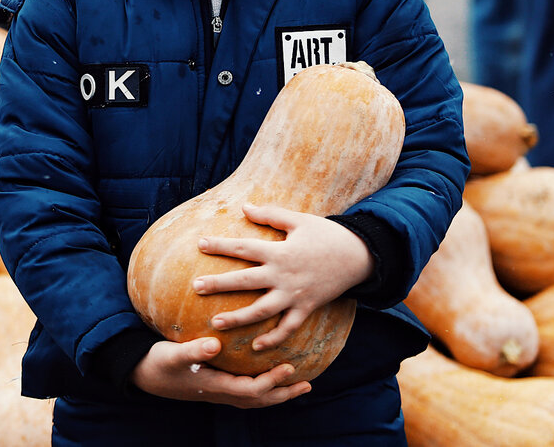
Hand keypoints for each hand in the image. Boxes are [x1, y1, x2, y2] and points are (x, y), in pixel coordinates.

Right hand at [130, 336, 311, 407]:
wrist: (143, 374)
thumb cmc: (159, 362)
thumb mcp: (173, 354)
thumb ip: (193, 350)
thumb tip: (215, 345)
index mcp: (216, 386)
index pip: (251, 390)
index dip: (271, 382)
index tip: (289, 368)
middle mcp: (221, 392)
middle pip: (259, 400)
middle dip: (283, 393)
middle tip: (306, 384)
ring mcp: (219, 390)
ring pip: (254, 398)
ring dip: (276, 392)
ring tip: (296, 384)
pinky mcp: (215, 384)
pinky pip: (245, 388)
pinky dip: (262, 385)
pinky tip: (268, 371)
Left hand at [193, 204, 373, 352]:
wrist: (358, 256)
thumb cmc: (326, 234)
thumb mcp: (298, 219)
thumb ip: (270, 215)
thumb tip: (244, 207)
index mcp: (279, 252)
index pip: (243, 248)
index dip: (220, 245)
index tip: (199, 244)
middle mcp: (283, 275)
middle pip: (245, 281)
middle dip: (219, 284)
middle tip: (196, 287)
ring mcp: (294, 295)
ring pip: (261, 311)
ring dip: (238, 318)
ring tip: (215, 323)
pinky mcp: (306, 308)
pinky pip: (287, 328)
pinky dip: (273, 339)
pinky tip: (256, 347)